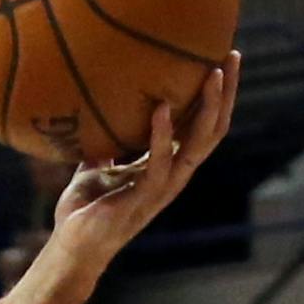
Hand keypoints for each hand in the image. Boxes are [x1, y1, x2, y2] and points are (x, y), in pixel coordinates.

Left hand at [43, 57, 239, 285]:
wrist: (70, 248)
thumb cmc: (85, 208)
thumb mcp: (97, 163)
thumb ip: (106, 138)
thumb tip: (95, 104)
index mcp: (168, 164)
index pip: (203, 124)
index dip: (218, 94)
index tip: (223, 56)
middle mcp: (173, 174)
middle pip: (213, 129)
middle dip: (227, 93)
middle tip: (232, 55)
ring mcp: (162, 188)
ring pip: (198, 145)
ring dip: (208, 108)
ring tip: (213, 74)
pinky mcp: (142, 199)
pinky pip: (159, 163)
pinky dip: (162, 135)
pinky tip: (161, 108)